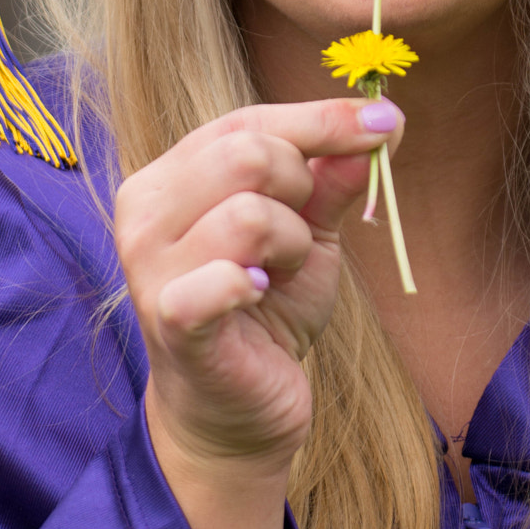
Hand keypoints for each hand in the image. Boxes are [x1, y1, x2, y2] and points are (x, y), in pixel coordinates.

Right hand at [116, 97, 403, 481]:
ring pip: (250, 214)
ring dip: (291, 248)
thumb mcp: (309, 233)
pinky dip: (255, 284)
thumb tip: (384, 117)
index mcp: (170, 176)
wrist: (238, 411)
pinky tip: (257, 298)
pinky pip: (223, 279)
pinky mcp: (171, 319)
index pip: (248, 121)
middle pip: (249, 154)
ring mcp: (150, 267)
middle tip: (299, 239)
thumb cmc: (268, 310)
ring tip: (277, 278)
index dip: (322, 120)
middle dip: (302, 191)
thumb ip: (334, 177)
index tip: (384, 123)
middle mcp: (145, 211)